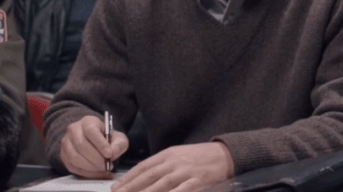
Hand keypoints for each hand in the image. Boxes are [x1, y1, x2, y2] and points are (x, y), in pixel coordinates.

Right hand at [59, 115, 129, 178]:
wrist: (95, 142)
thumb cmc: (107, 139)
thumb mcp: (118, 138)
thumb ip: (118, 145)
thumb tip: (112, 154)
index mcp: (87, 122)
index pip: (91, 131)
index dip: (100, 144)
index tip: (109, 154)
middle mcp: (73, 130)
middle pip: (81, 145)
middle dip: (96, 158)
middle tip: (108, 166)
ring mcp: (66, 143)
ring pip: (74, 157)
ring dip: (91, 167)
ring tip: (104, 169)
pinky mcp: (63, 156)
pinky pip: (72, 167)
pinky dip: (86, 173)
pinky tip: (98, 174)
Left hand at [112, 141, 233, 191]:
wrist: (226, 154)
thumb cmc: (201, 156)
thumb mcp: (179, 155)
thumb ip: (162, 164)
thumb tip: (142, 177)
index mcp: (169, 154)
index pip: (144, 166)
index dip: (128, 178)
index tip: (116, 187)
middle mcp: (176, 162)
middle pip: (149, 176)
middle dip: (131, 187)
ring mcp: (187, 172)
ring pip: (161, 184)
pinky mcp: (198, 181)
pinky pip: (181, 190)